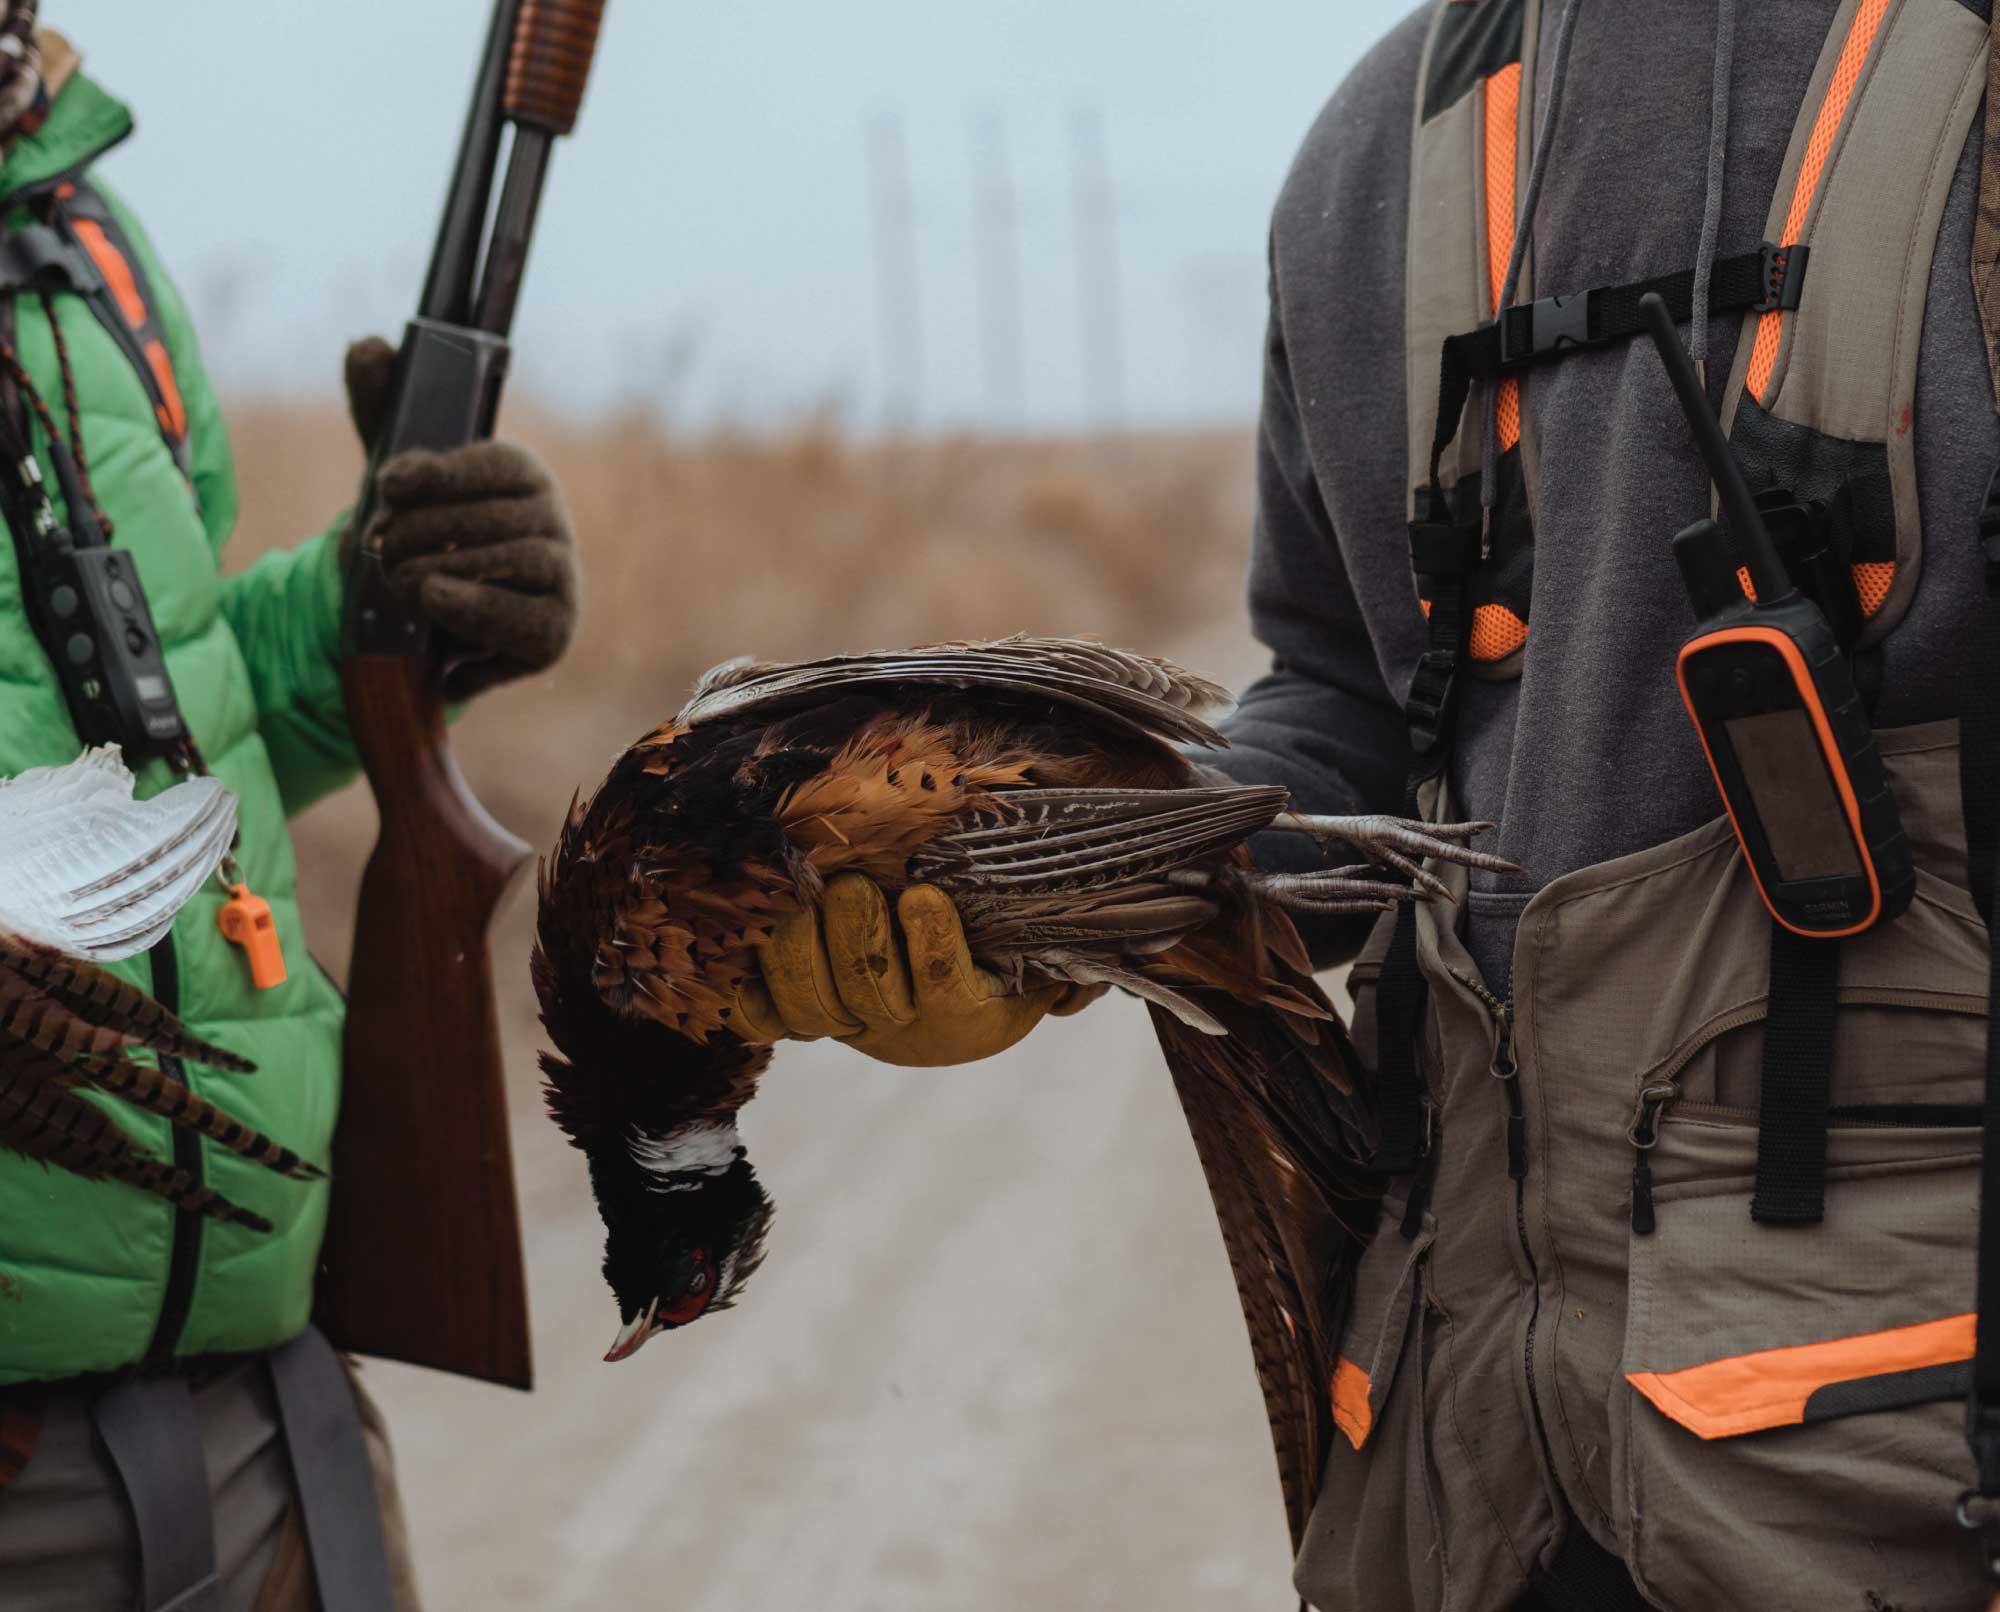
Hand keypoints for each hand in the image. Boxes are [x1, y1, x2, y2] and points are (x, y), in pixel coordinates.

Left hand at [340, 337, 579, 699]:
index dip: (441, 472)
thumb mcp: (396, 473)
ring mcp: (561, 576)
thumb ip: (381, 406)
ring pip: (509, 558)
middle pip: (494, 515)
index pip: (495, 462)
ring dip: (442, 567)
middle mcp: (552, 519)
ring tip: (396, 577)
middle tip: (378, 546)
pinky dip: (473, 607)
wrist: (432, 616)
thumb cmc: (424, 534)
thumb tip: (368, 345)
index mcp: (523, 474)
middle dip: (425, 531)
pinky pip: (521, 614)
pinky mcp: (553, 629)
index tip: (388, 482)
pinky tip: (433, 599)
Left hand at [731, 873, 1105, 1067]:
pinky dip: (748, 986)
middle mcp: (903, 1030)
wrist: (953, 994)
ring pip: (810, 1003)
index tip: (923, 896)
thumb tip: (1113, 962)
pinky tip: (744, 945)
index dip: (929, 944)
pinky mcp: (801, 1018)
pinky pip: (763, 1018)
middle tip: (850, 886)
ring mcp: (847, 1026)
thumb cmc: (1006, 947)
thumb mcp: (1045, 952)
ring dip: (800, 947)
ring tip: (803, 895)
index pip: (945, 986)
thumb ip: (1074, 954)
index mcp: (969, 1014)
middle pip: (867, 994)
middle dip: (854, 936)